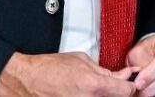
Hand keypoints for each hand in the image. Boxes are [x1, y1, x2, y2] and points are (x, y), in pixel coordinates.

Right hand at [0, 52, 135, 96]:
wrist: (26, 82)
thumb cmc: (48, 69)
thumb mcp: (80, 60)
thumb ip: (104, 70)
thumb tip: (122, 75)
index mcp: (94, 85)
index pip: (127, 91)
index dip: (129, 86)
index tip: (126, 84)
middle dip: (115, 92)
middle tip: (107, 87)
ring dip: (103, 96)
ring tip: (89, 90)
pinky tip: (82, 94)